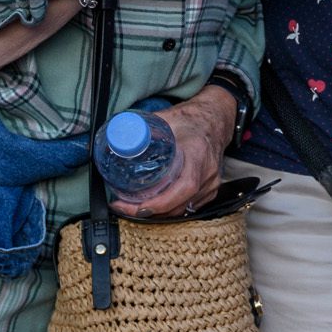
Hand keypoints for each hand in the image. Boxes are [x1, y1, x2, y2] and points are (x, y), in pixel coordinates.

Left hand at [115, 86, 232, 219]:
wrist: (215, 121)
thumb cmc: (192, 120)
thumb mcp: (167, 118)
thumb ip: (143, 127)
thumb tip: (116, 136)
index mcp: (198, 153)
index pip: (185, 185)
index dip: (163, 201)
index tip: (140, 206)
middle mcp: (208, 172)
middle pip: (181, 203)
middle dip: (150, 211)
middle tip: (124, 207)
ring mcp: (211, 184)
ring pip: (183, 209)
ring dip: (157, 213)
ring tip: (132, 207)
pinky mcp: (210, 191)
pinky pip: (188, 207)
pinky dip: (168, 210)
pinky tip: (152, 206)